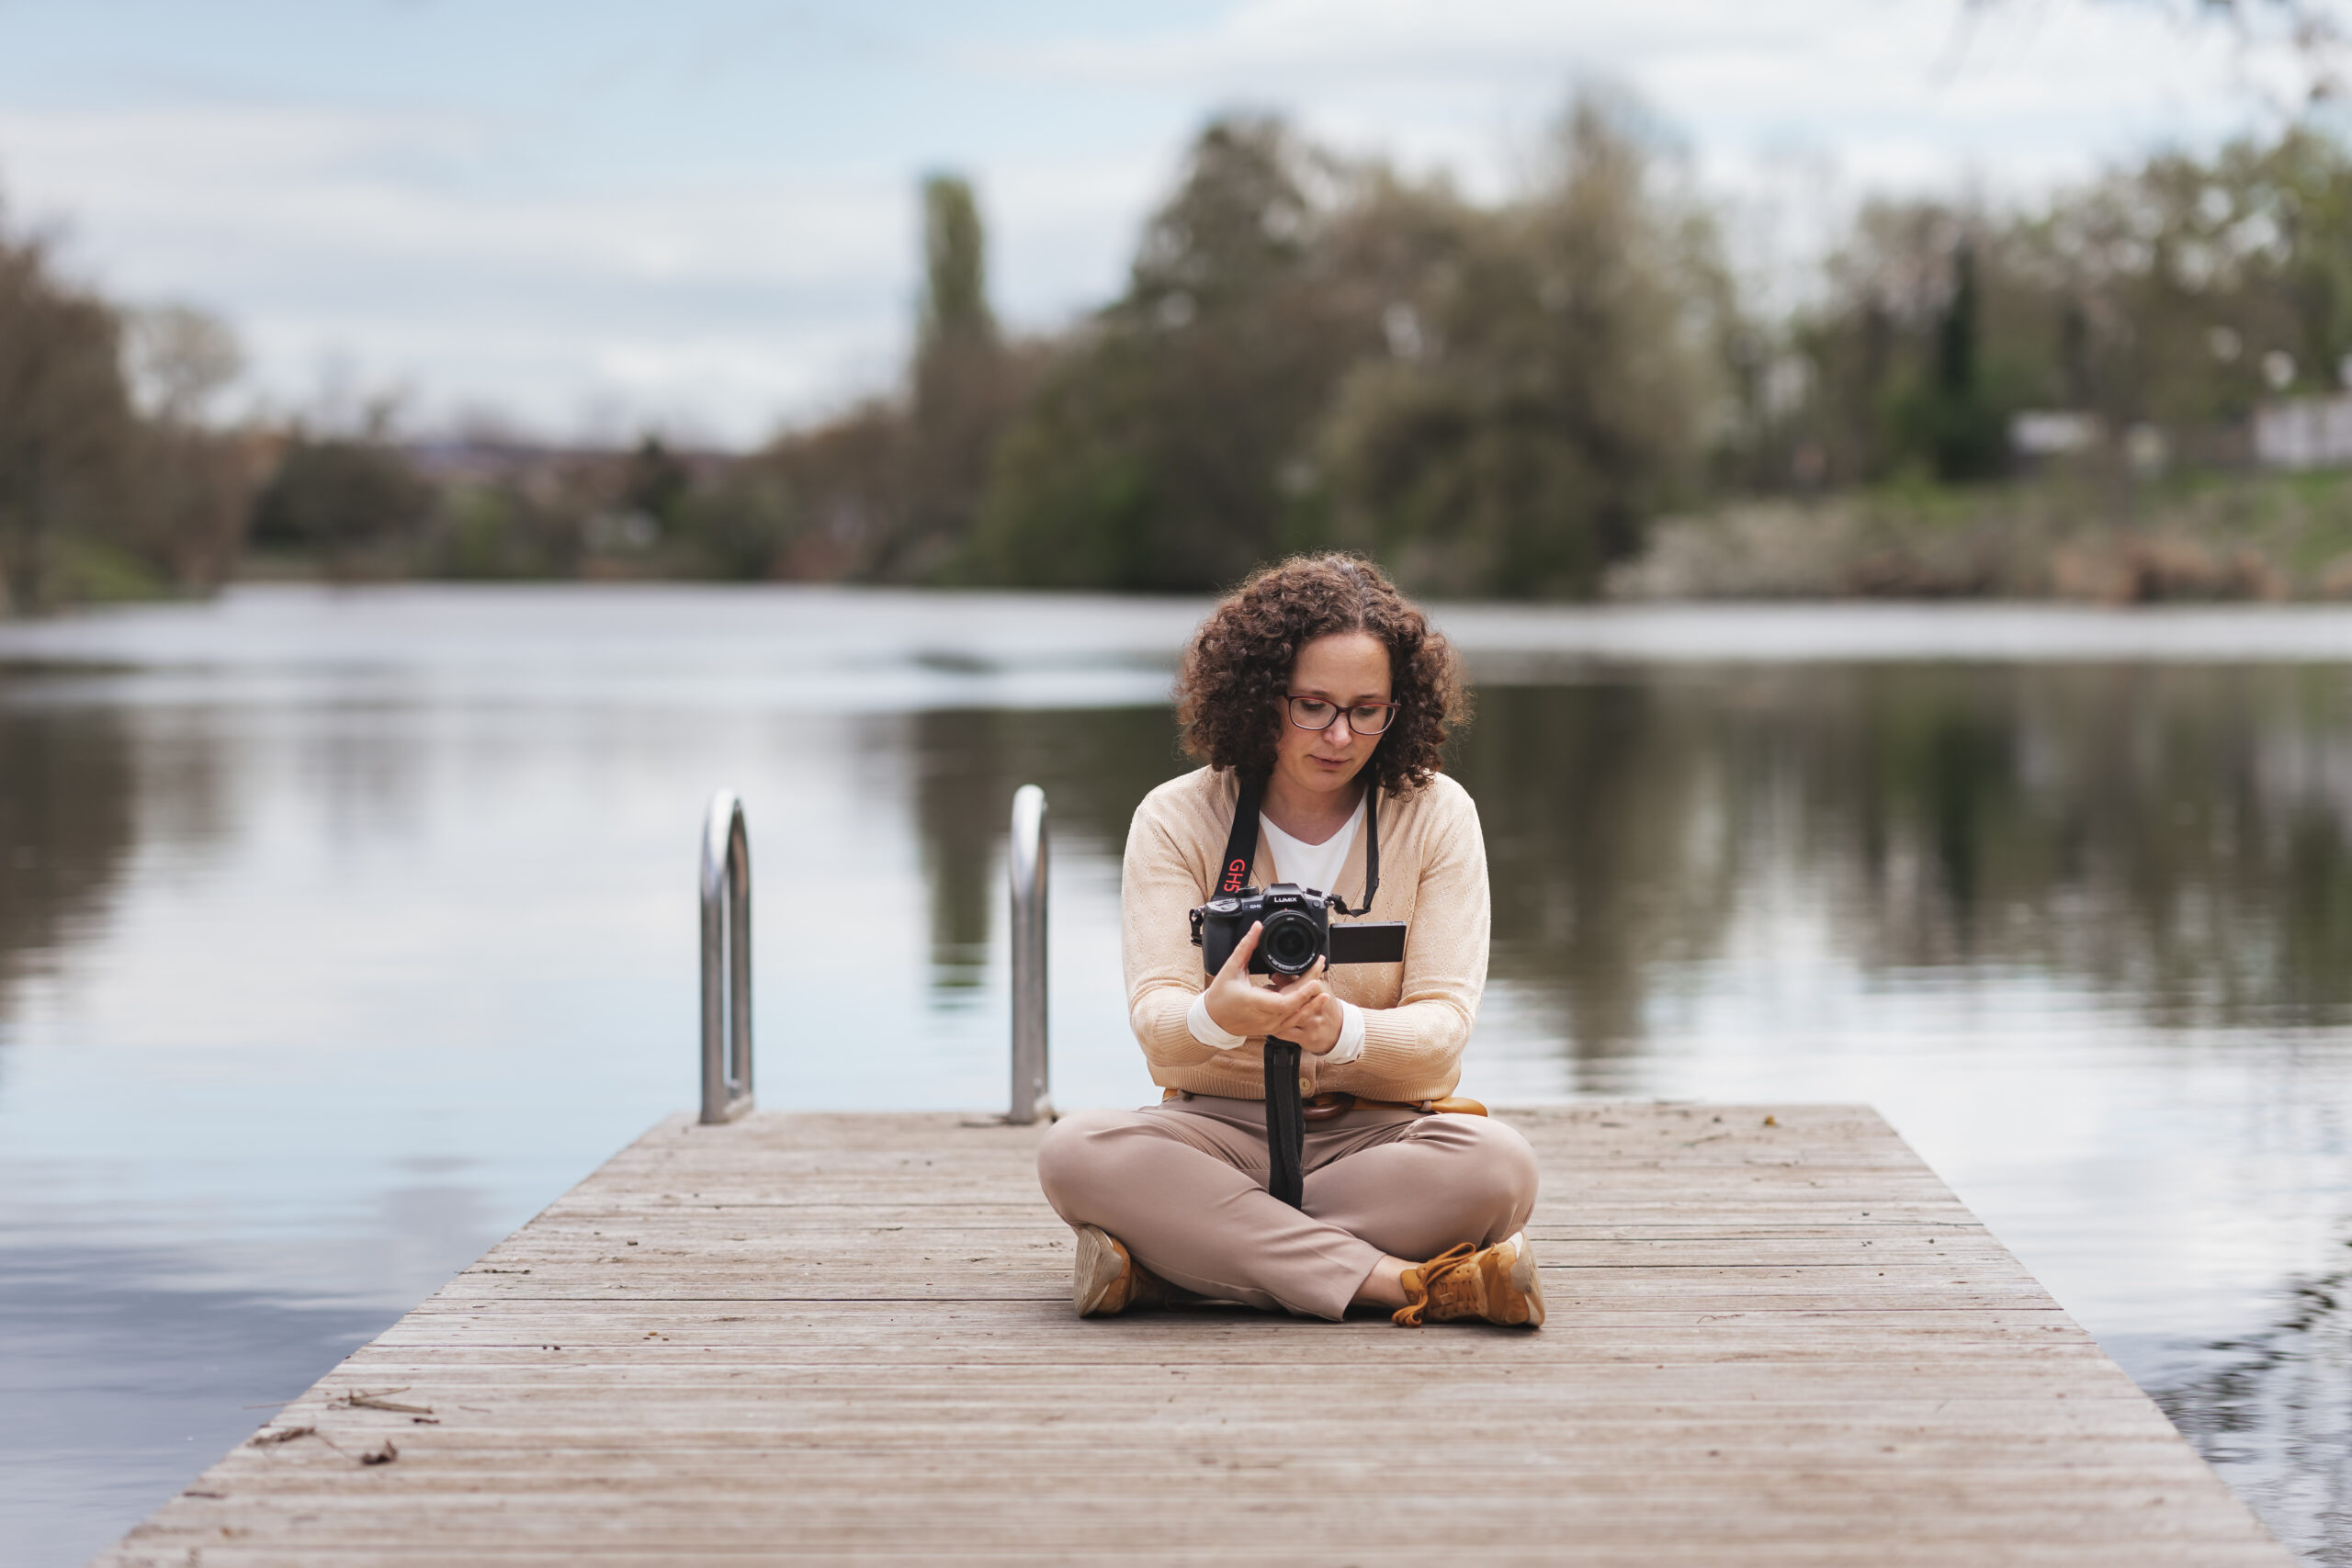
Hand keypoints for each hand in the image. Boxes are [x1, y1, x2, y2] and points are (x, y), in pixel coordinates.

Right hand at [1202, 924, 1331, 1042]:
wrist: (1214, 1019)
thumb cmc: (1220, 996)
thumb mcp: (1231, 967)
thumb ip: (1246, 946)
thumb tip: (1257, 927)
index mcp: (1256, 1003)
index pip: (1286, 1002)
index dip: (1303, 992)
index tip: (1314, 979)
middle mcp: (1266, 1018)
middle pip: (1296, 1005)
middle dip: (1312, 987)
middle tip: (1320, 966)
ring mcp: (1270, 1025)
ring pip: (1297, 1016)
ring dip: (1312, 1003)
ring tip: (1325, 990)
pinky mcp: (1272, 1027)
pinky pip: (1292, 1020)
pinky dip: (1303, 1010)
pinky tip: (1312, 1001)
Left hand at [1269, 960, 1344, 1055]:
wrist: (1339, 1030)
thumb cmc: (1326, 1006)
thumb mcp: (1319, 988)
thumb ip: (1298, 980)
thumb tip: (1275, 975)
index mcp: (1322, 991)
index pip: (1307, 981)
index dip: (1288, 979)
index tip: (1274, 976)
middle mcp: (1318, 1008)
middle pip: (1297, 998)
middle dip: (1279, 993)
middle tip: (1265, 990)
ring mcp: (1312, 1024)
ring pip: (1290, 1015)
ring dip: (1275, 1009)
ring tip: (1266, 1003)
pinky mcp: (1305, 1037)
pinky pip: (1285, 1032)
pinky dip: (1275, 1026)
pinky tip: (1269, 1021)